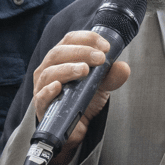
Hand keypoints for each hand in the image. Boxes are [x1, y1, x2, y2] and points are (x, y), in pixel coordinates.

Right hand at [31, 31, 130, 164]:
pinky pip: (41, 96)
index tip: (106, 46)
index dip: (87, 39)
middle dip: (80, 52)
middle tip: (100, 58)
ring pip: (48, 73)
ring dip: (67, 69)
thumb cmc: (86, 97)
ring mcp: (43, 87)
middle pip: (58, 53)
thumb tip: (123, 67)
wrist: (78, 125)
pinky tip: (58, 87)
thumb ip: (113, 75)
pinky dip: (48, 90)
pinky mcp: (42, 106)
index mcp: (63, 57)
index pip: (70, 40)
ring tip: (85, 70)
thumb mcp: (103, 83)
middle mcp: (49, 68)